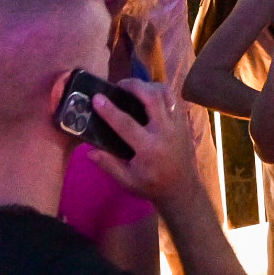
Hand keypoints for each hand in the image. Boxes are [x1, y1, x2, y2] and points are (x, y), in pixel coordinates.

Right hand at [96, 78, 205, 207]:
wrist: (183, 189)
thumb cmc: (153, 185)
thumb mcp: (128, 181)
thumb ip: (109, 165)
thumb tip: (89, 151)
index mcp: (148, 148)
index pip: (126, 123)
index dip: (109, 110)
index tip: (97, 97)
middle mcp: (165, 132)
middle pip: (152, 97)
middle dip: (134, 85)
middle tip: (120, 84)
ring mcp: (177, 125)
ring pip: (166, 93)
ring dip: (149, 85)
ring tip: (135, 87)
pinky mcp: (184, 122)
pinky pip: (173, 99)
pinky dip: (161, 92)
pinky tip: (150, 95)